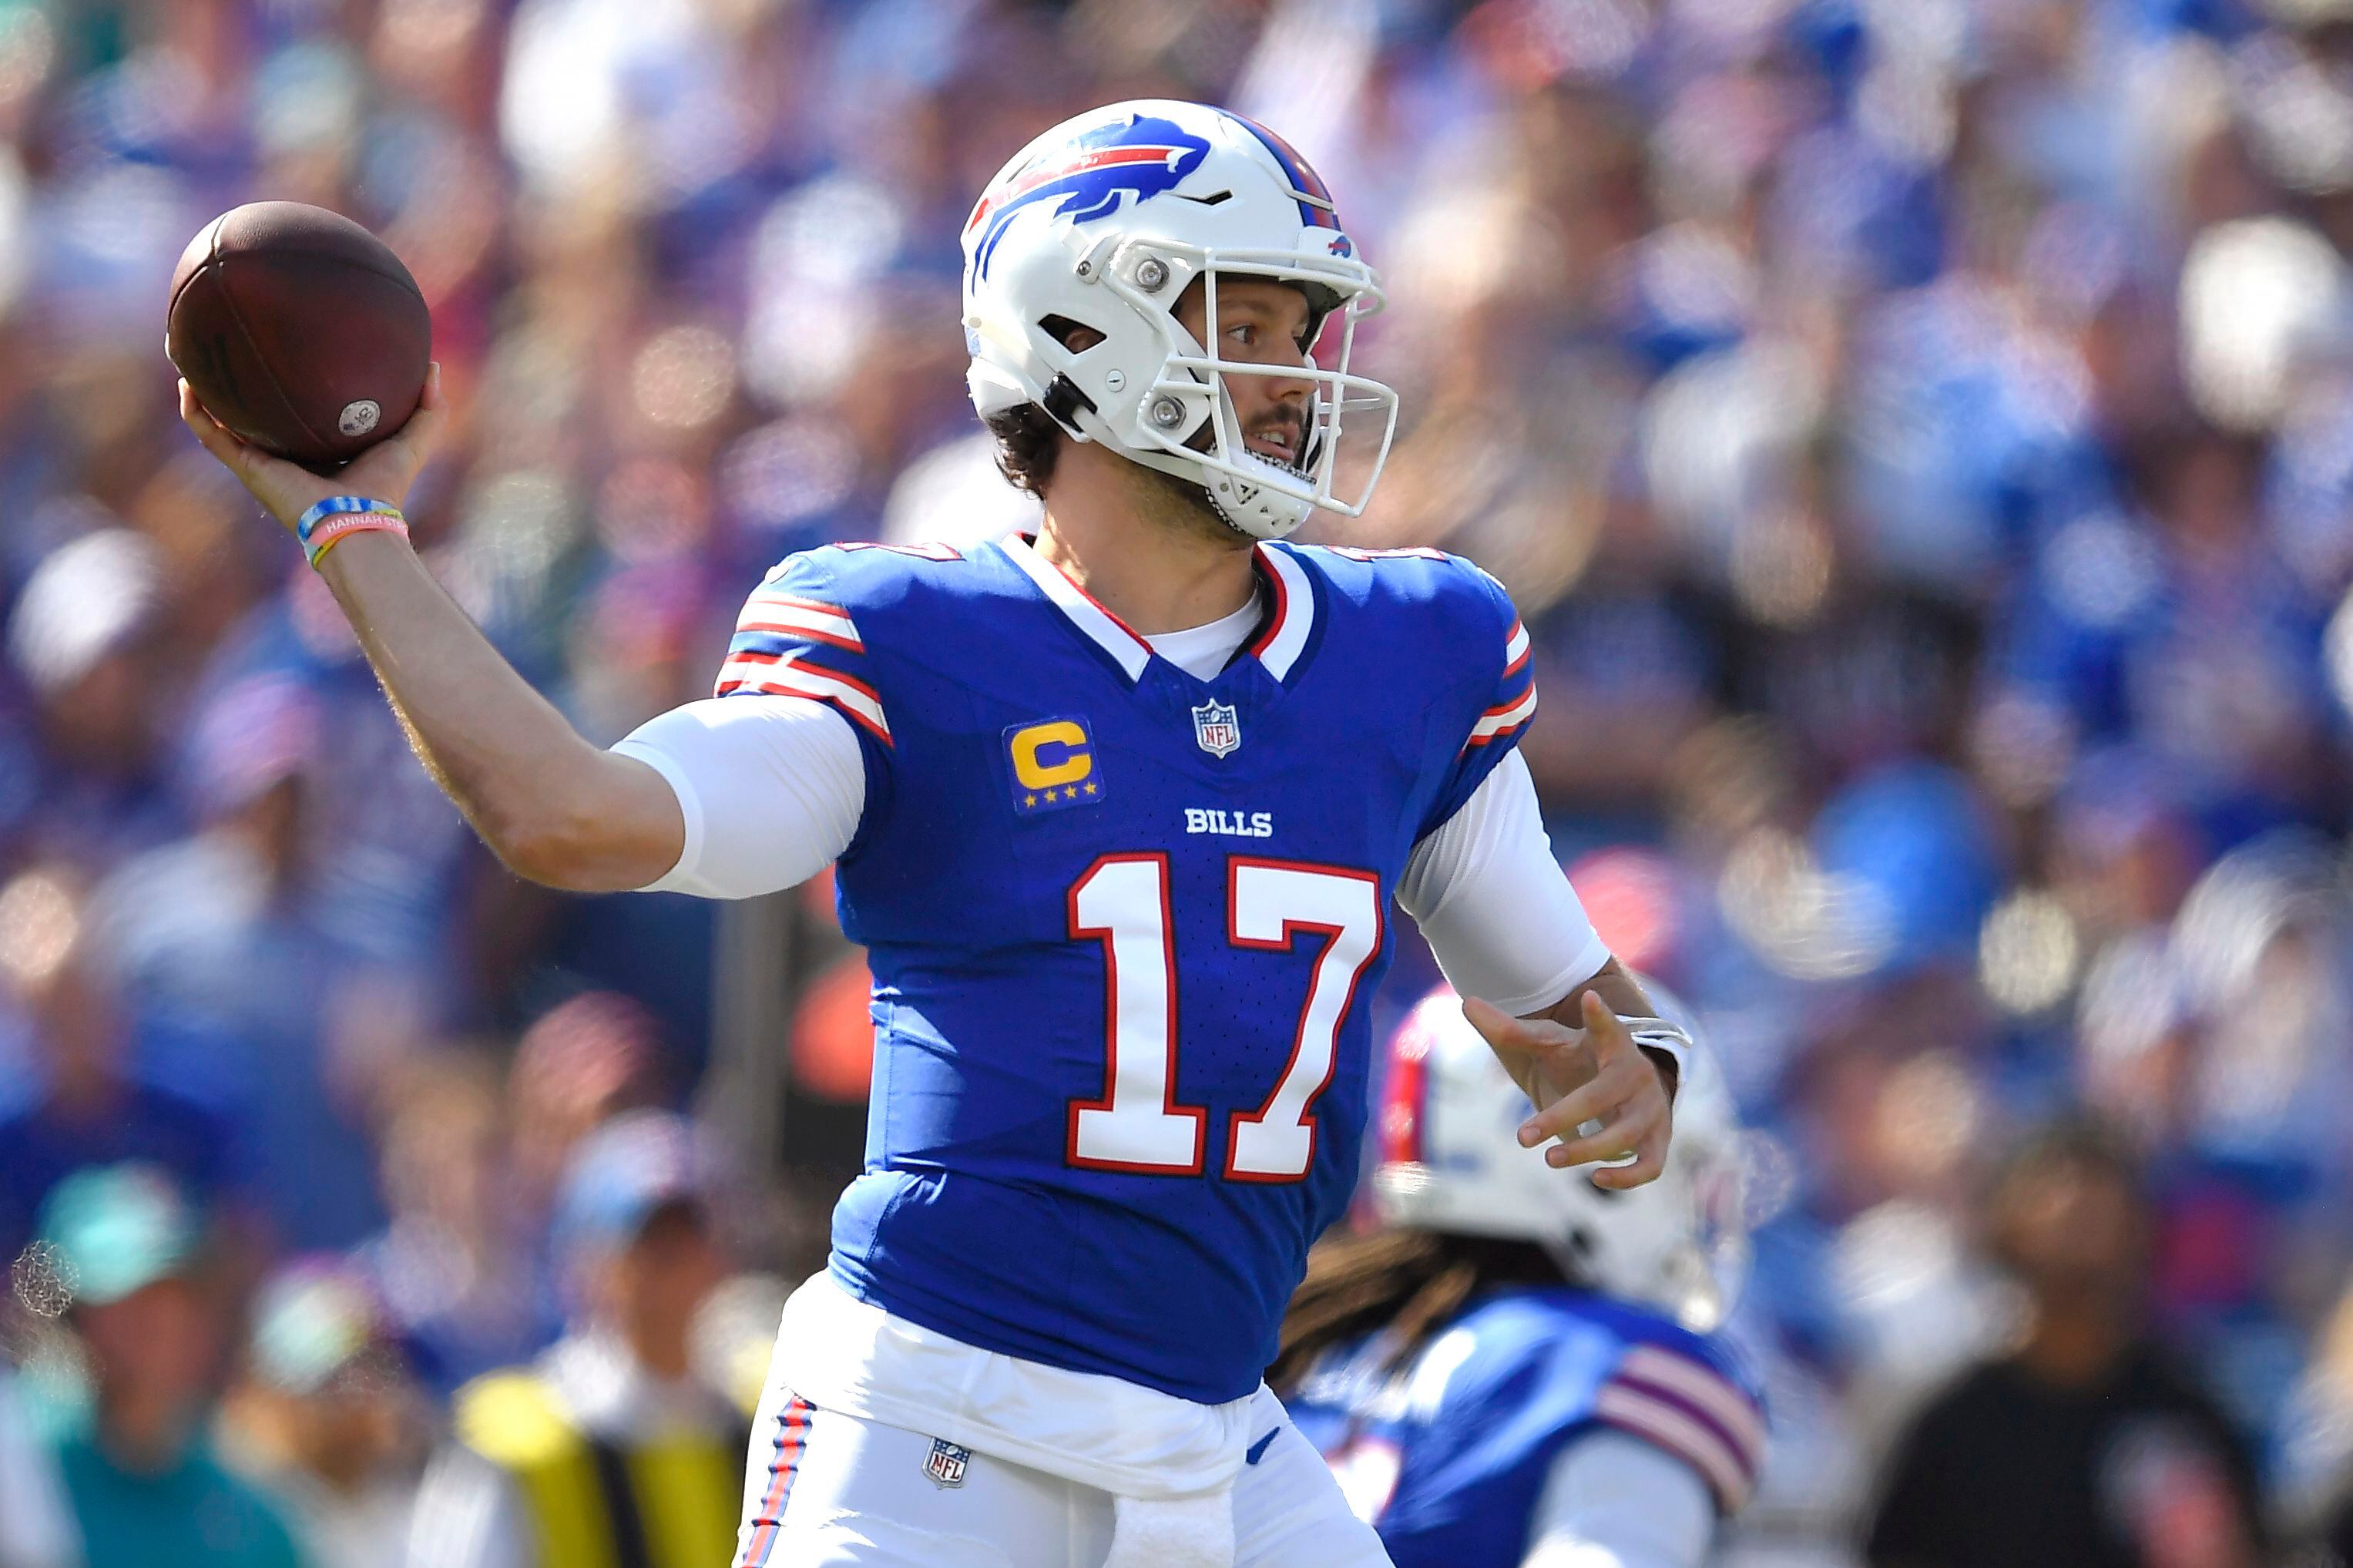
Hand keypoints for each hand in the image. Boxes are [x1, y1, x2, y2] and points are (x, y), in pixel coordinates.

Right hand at [177, 364, 449, 535]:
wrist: (358, 521)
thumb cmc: (386, 488)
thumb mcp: (413, 439)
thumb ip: (428, 408)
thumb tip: (433, 367)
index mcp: (317, 447)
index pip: (297, 412)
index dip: (287, 386)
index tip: (281, 352)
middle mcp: (285, 452)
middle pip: (254, 413)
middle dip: (238, 384)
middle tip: (226, 346)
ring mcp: (261, 460)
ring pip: (221, 421)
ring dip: (203, 391)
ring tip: (189, 356)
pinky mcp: (246, 466)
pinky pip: (211, 434)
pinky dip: (195, 410)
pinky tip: (185, 382)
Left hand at [1463, 991, 1672, 1189]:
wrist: (1625, 1082)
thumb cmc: (1580, 1058)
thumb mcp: (1548, 1042)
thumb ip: (1510, 1030)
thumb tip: (1468, 1005)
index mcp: (1611, 1045)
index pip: (1607, 1028)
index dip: (1598, 1017)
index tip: (1588, 998)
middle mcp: (1636, 1076)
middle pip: (1599, 1097)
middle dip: (1561, 1117)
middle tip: (1521, 1136)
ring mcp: (1650, 1109)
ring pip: (1624, 1135)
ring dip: (1587, 1150)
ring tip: (1549, 1158)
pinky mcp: (1657, 1140)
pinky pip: (1650, 1165)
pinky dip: (1627, 1177)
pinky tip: (1595, 1179)